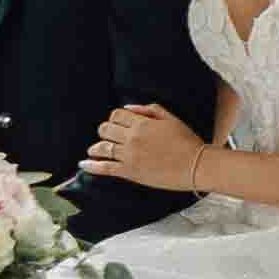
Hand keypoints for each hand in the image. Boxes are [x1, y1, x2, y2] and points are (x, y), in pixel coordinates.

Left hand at [81, 103, 201, 190]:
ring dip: (95, 147)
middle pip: (105, 129)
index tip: (117, 124)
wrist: (196, 165)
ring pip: (102, 147)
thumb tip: (128, 106)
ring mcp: (129, 155)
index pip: (116, 115)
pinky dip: (92, 166)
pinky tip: (83, 165)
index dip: (114, 118)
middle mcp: (132, 138)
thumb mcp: (171, 118)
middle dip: (105, 131)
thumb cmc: (187, 141)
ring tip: (93, 150)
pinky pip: (105, 167)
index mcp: (142, 123)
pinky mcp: (130, 172)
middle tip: (108, 137)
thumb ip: (149, 110)